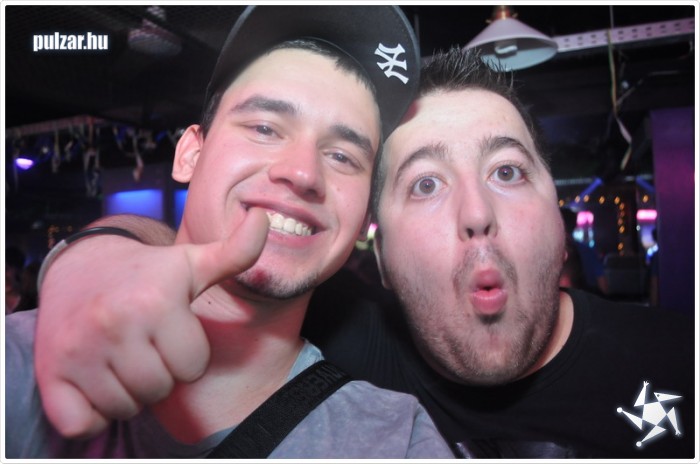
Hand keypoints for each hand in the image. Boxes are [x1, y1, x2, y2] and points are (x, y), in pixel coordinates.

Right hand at [34, 209, 268, 437]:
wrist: (79, 266)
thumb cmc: (147, 271)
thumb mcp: (192, 262)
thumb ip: (236, 251)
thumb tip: (264, 219)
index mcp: (156, 300)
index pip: (193, 366)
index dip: (186, 352)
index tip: (170, 331)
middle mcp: (115, 324)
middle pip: (161, 388)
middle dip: (159, 372)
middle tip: (144, 343)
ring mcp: (79, 351)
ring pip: (126, 407)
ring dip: (128, 391)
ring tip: (121, 356)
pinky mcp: (50, 373)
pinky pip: (82, 424)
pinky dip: (91, 414)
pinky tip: (95, 381)